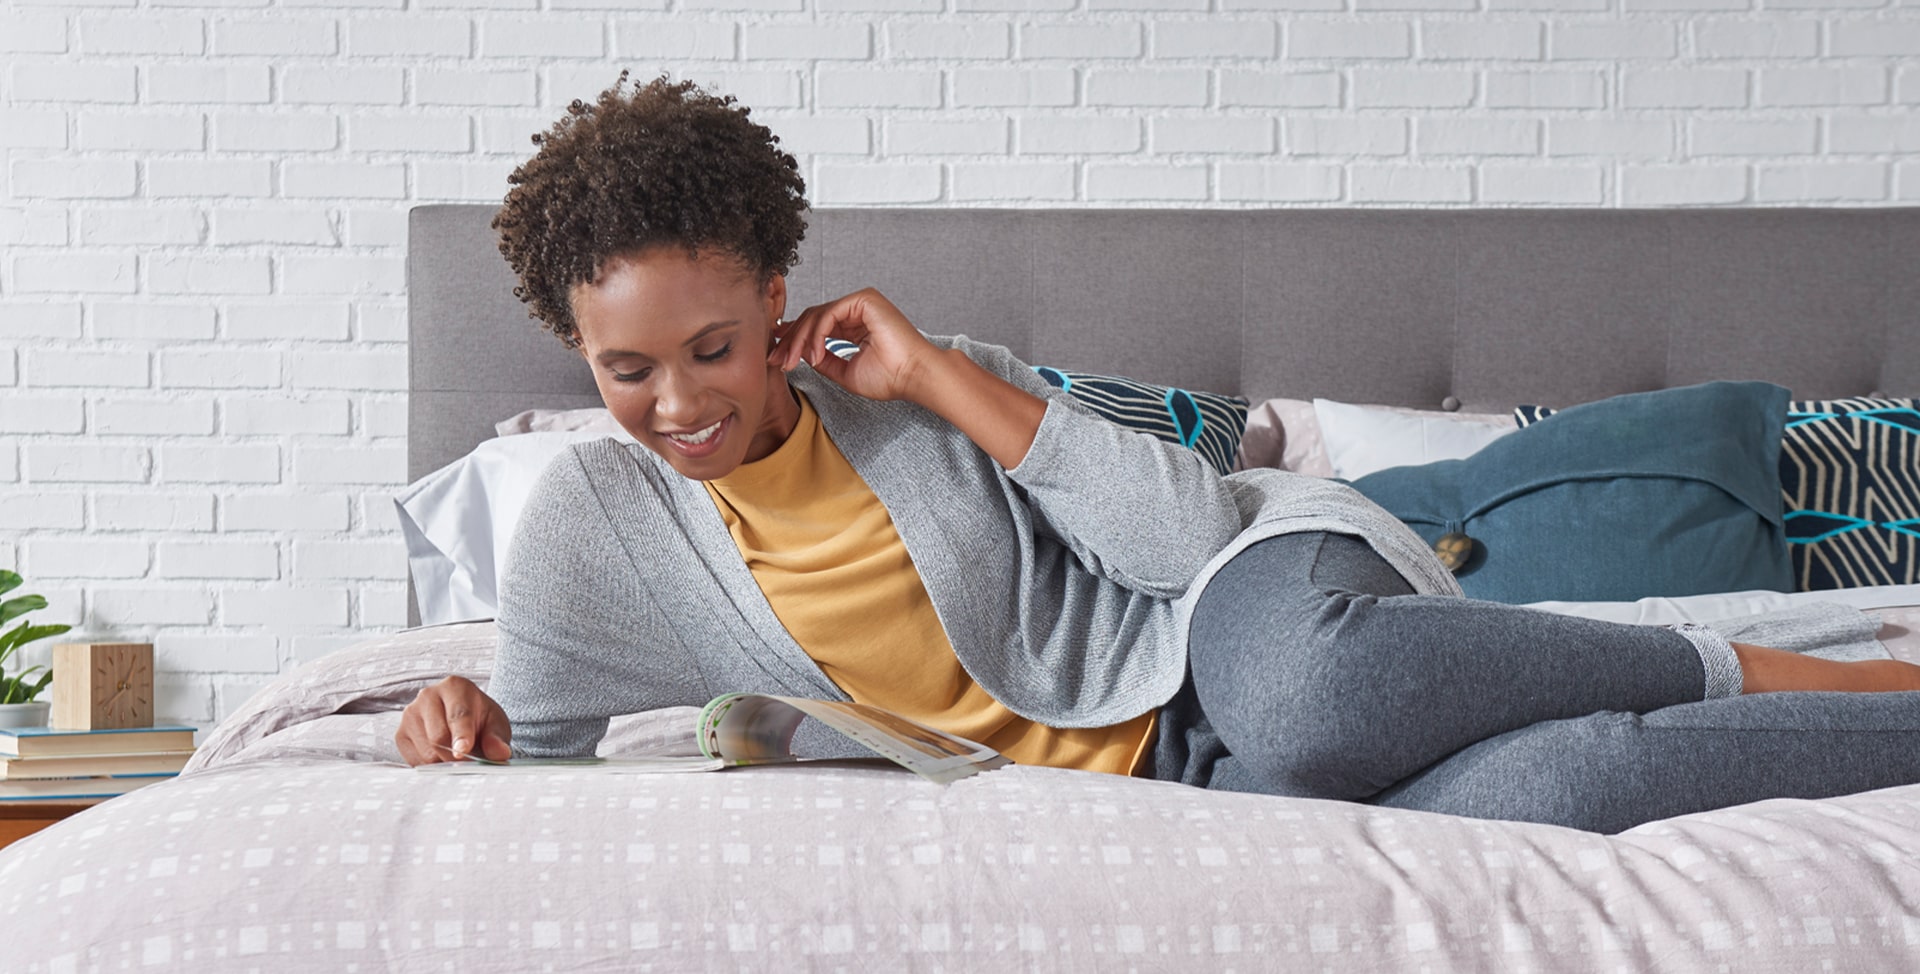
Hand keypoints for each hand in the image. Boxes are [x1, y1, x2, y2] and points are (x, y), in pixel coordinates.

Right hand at [395, 676, 512, 766]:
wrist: (462, 717)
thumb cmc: (479, 718)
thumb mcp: (495, 724)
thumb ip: (497, 738)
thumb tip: (499, 754)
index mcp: (455, 687)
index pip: (458, 714)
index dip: (461, 735)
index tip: (463, 751)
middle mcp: (427, 696)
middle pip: (438, 737)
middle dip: (455, 757)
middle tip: (469, 764)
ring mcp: (410, 715)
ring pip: (426, 752)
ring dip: (444, 763)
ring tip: (456, 756)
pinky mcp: (400, 734)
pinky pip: (415, 760)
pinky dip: (431, 766)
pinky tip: (441, 757)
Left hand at [769, 288, 943, 403]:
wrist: (913, 376)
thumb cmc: (890, 377)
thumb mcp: (845, 372)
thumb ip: (824, 361)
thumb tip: (802, 355)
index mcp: (855, 325)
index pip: (817, 326)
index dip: (795, 339)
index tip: (777, 355)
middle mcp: (857, 311)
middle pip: (812, 318)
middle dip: (791, 340)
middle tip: (777, 360)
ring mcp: (860, 303)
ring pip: (816, 315)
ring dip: (800, 340)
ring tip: (792, 362)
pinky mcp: (864, 300)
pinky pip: (828, 314)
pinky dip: (816, 335)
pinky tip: (814, 355)